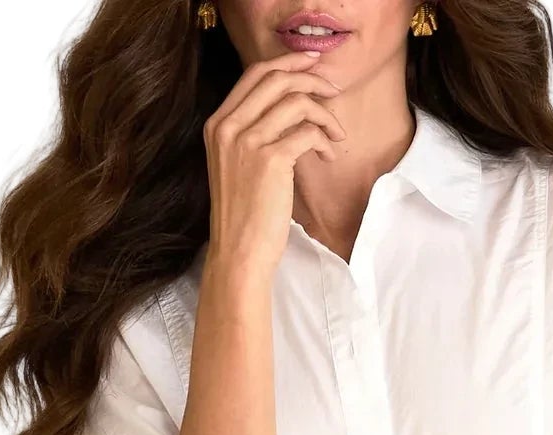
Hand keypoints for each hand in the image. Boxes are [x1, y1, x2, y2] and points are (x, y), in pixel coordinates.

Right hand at [203, 52, 344, 278]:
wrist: (239, 253)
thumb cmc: (244, 216)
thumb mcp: (237, 166)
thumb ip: (252, 133)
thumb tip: (290, 108)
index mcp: (217, 124)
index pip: (254, 75)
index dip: (287, 63)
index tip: (312, 65)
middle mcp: (228, 127)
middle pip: (276, 78)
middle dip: (311, 79)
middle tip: (334, 91)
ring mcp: (247, 142)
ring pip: (296, 102)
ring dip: (325, 115)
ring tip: (336, 136)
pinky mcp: (270, 161)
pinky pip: (308, 132)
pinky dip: (325, 140)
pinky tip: (328, 155)